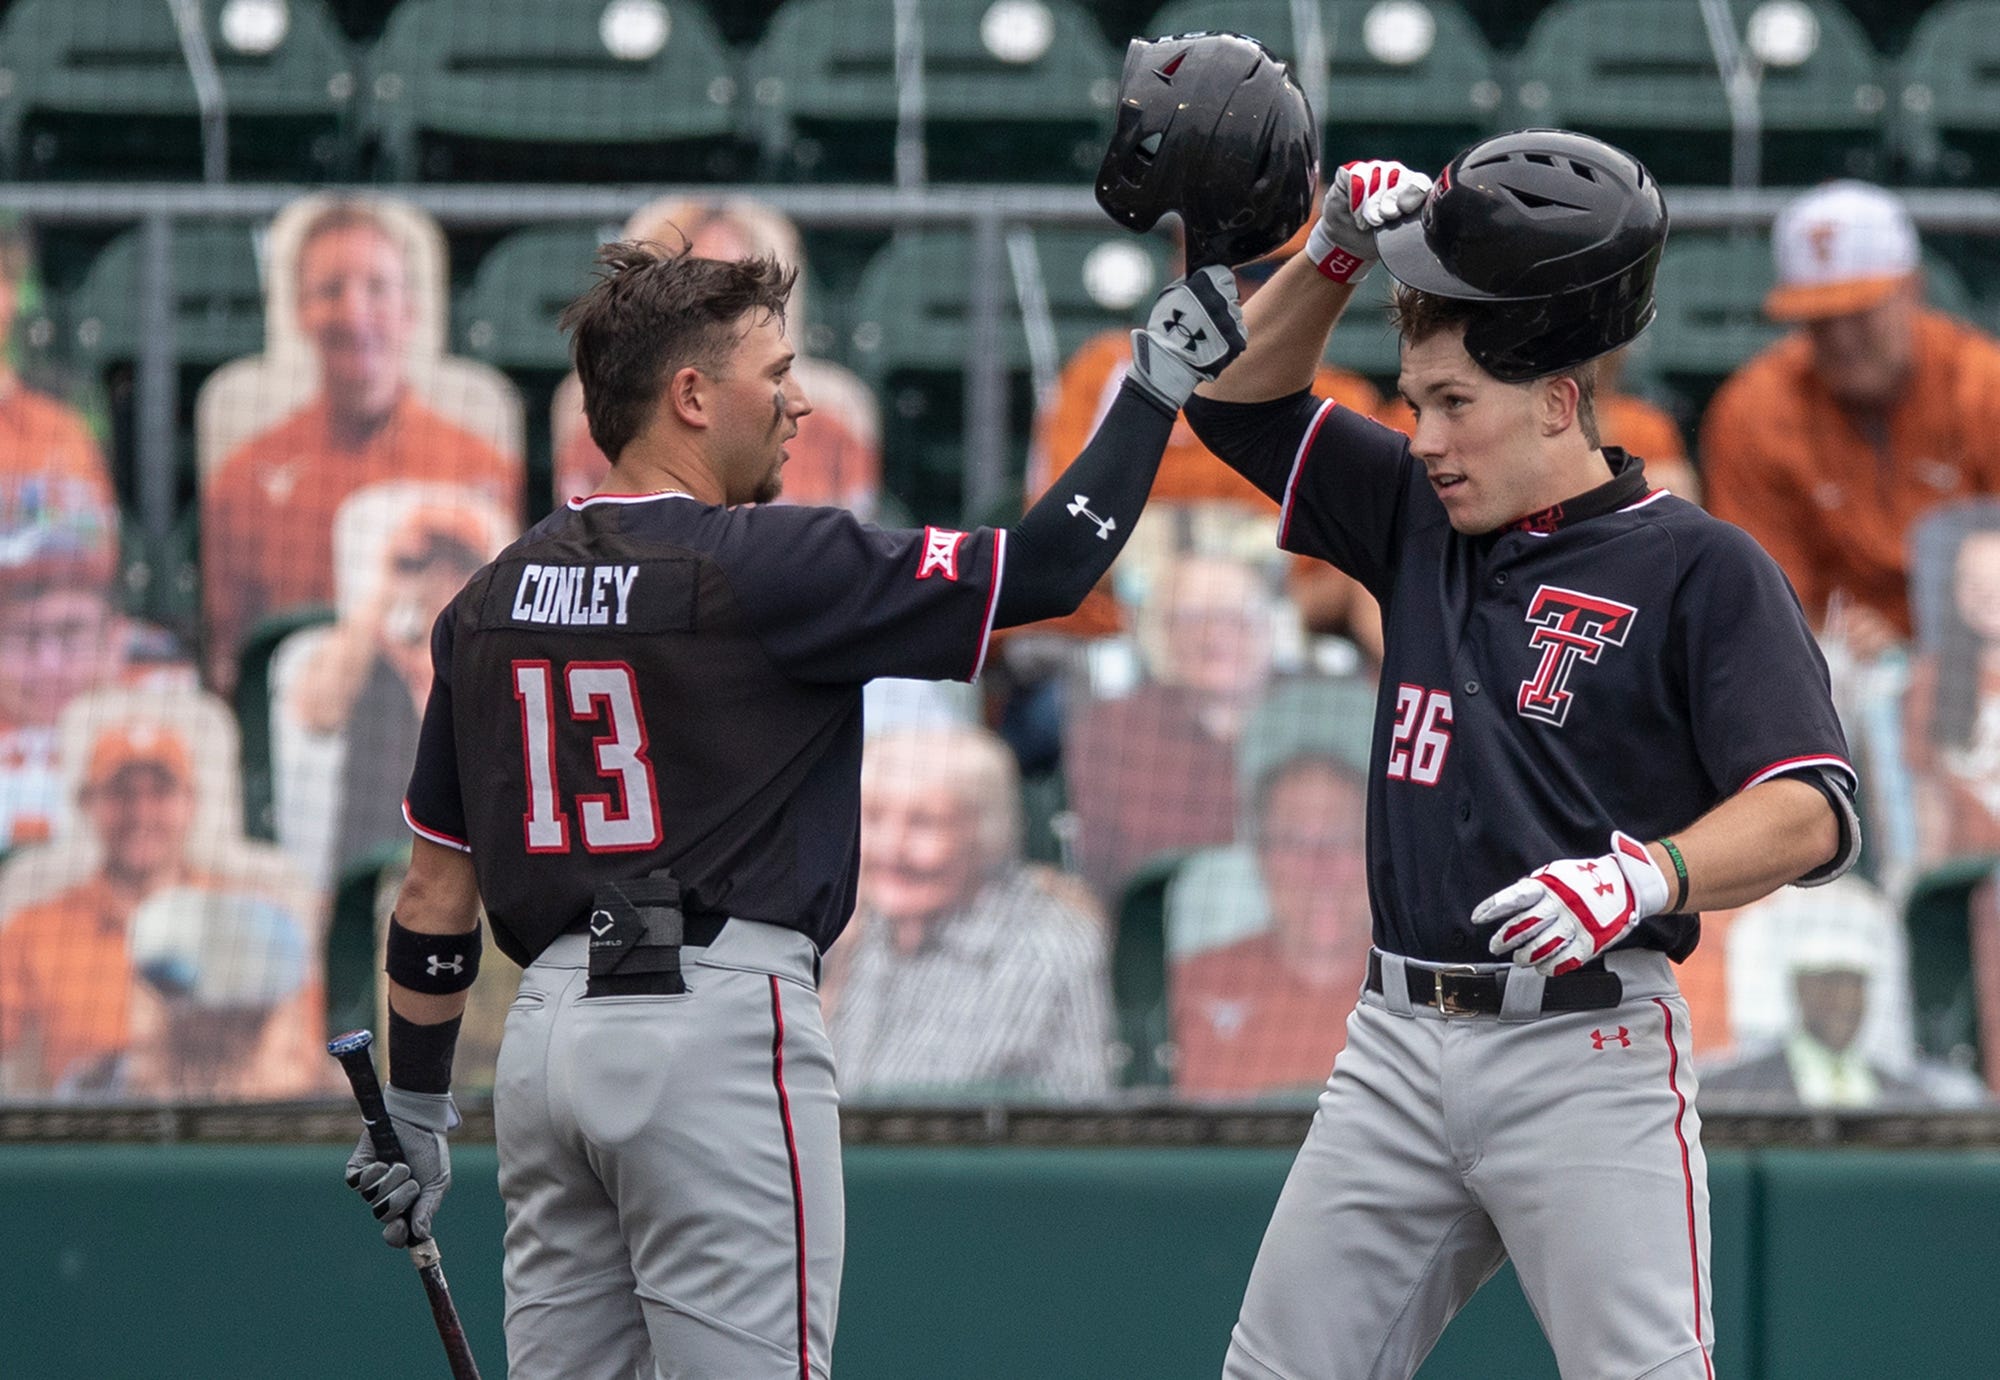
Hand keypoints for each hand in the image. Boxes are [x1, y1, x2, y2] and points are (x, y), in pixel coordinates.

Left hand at [344, 1086, 457, 1247]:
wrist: (418, 1121)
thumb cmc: (430, 1151)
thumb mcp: (437, 1182)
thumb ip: (428, 1209)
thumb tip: (421, 1234)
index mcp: (407, 1207)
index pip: (396, 1234)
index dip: (397, 1236)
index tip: (402, 1228)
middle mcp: (386, 1199)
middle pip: (383, 1216)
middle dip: (399, 1200)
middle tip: (412, 1183)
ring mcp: (371, 1186)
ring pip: (371, 1199)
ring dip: (390, 1181)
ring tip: (401, 1164)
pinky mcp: (357, 1170)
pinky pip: (357, 1183)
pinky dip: (372, 1173)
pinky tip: (382, 1162)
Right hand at [1126, 265, 1247, 410]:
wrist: (1167, 364)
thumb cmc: (1164, 329)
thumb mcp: (1168, 296)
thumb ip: (1188, 281)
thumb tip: (1201, 272)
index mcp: (1204, 284)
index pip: (1224, 275)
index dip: (1217, 283)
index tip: (1210, 293)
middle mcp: (1220, 300)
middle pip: (1232, 294)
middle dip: (1221, 303)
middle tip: (1206, 317)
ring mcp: (1230, 321)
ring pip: (1236, 315)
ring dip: (1225, 321)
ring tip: (1206, 334)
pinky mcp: (1237, 341)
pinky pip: (1239, 333)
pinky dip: (1229, 338)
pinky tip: (1213, 343)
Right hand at [1305, 160, 1432, 283]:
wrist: (1348, 242)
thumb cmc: (1378, 239)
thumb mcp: (1399, 237)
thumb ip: (1413, 226)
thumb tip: (1424, 224)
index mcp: (1412, 188)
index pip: (1420, 182)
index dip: (1412, 194)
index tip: (1403, 210)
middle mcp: (1395, 174)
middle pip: (1397, 176)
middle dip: (1389, 201)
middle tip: (1380, 221)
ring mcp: (1373, 170)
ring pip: (1375, 176)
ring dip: (1370, 203)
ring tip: (1366, 222)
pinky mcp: (1351, 172)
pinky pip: (1354, 176)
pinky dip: (1354, 196)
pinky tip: (1355, 212)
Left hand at [1474, 831, 1668, 975]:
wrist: (1626, 884)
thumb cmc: (1585, 879)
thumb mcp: (1556, 874)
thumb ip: (1533, 888)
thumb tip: (1508, 901)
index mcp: (1548, 886)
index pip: (1514, 898)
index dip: (1492, 908)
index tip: (1477, 918)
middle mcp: (1559, 905)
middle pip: (1524, 927)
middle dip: (1505, 939)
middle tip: (1496, 946)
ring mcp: (1575, 924)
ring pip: (1542, 948)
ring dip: (1526, 957)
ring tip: (1519, 959)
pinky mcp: (1591, 940)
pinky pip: (1566, 959)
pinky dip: (1550, 967)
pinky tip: (1542, 968)